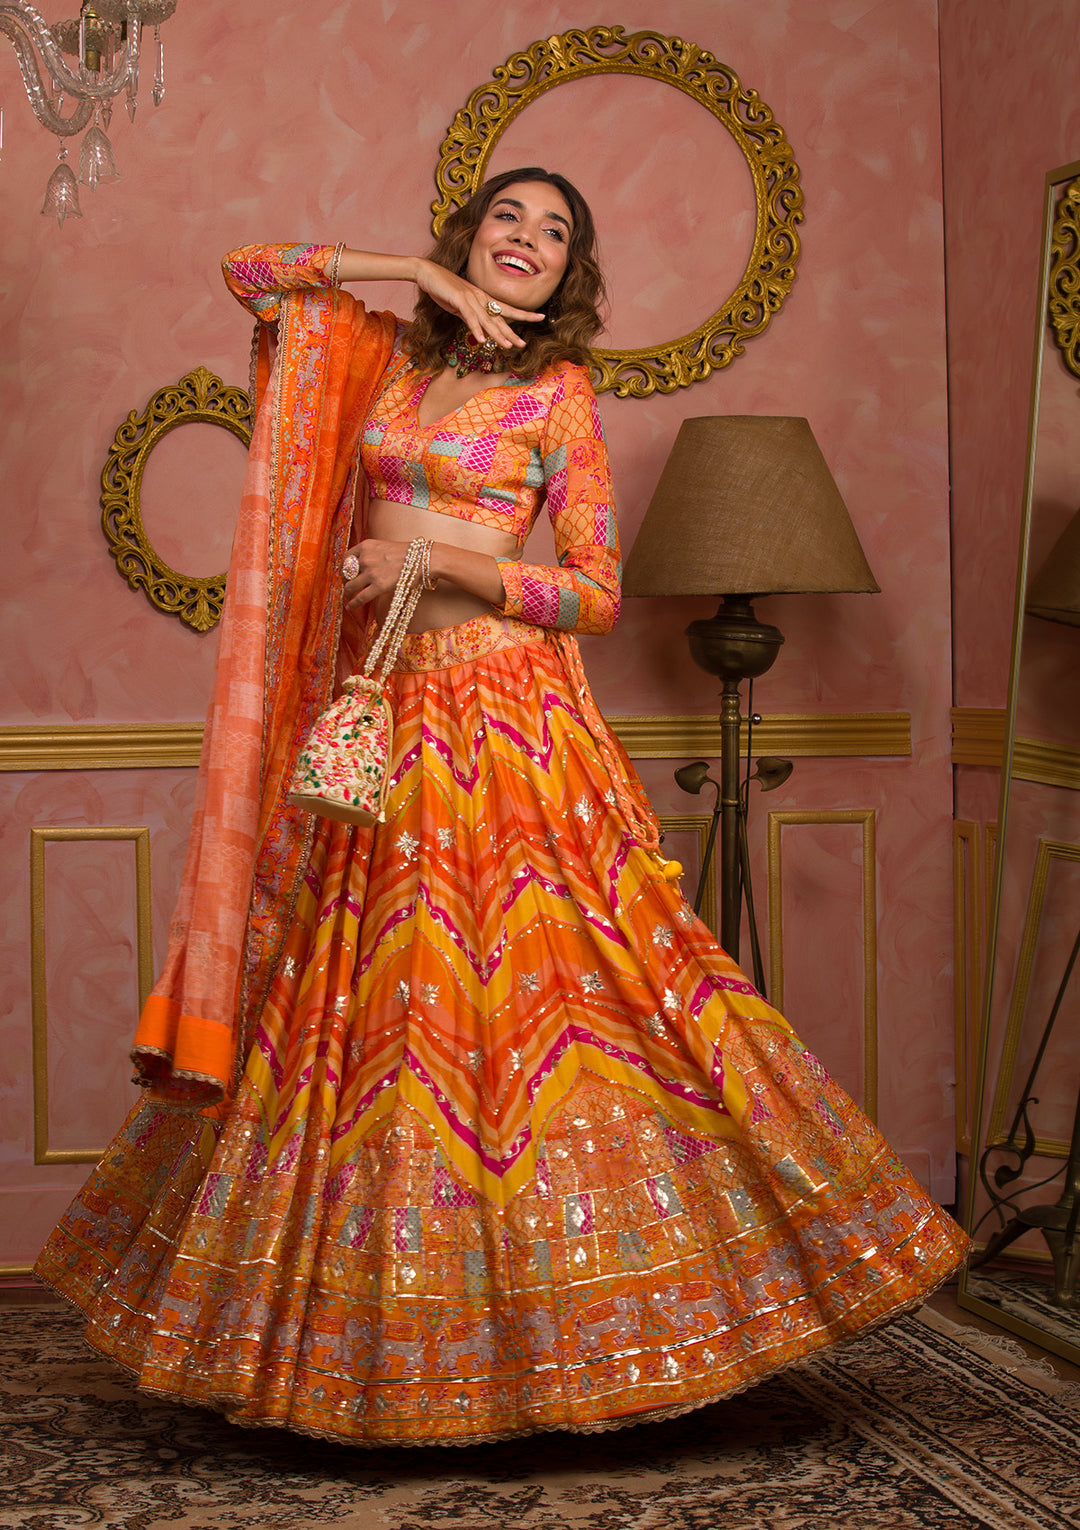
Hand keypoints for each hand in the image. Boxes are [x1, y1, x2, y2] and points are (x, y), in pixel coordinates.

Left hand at [341, 539, 410, 609]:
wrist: (423, 559)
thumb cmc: (407, 554)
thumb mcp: (384, 546)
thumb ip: (371, 554)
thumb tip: (362, 566)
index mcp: (366, 546)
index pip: (346, 558)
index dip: (344, 568)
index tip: (345, 574)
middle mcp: (366, 558)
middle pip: (346, 573)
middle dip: (345, 581)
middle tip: (348, 587)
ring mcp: (371, 572)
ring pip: (350, 586)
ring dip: (348, 593)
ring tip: (349, 597)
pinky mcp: (379, 586)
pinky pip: (360, 597)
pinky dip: (353, 603)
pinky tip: (350, 607)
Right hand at [414, 259, 542, 348]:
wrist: (427, 272)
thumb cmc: (443, 288)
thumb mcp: (460, 307)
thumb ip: (470, 317)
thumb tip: (478, 328)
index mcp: (483, 299)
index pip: (507, 309)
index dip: (523, 314)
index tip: (539, 317)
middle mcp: (480, 298)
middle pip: (499, 318)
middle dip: (512, 332)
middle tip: (524, 344)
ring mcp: (470, 297)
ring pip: (487, 319)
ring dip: (497, 334)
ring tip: (507, 346)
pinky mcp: (458, 298)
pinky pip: (469, 316)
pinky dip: (475, 328)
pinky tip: (481, 339)